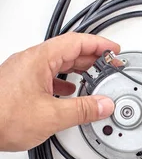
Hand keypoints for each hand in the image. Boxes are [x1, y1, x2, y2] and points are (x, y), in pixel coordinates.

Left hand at [0, 33, 119, 151]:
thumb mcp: (51, 116)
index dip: (99, 44)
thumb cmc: (1, 116)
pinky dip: (61, 81)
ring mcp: (22, 72)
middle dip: (91, 57)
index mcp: (39, 59)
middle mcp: (29, 61)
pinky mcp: (17, 85)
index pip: (76, 42)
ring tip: (93, 77)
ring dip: (76, 69)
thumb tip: (103, 105)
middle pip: (67, 50)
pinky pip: (45, 75)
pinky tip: (67, 92)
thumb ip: (83, 109)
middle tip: (109, 63)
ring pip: (56, 63)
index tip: (114, 49)